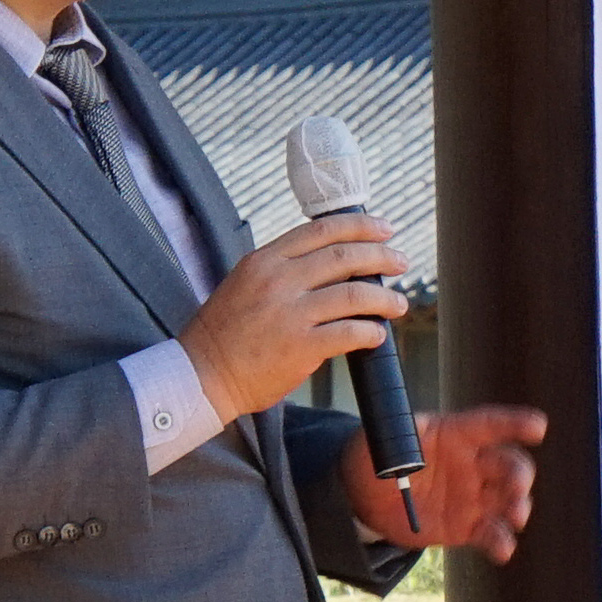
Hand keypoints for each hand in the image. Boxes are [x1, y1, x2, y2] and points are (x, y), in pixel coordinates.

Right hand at [180, 214, 409, 420]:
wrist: (200, 375)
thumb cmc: (224, 334)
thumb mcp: (245, 284)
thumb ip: (282, 270)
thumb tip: (332, 266)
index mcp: (264, 260)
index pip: (322, 230)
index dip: (360, 226)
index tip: (384, 229)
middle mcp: (278, 280)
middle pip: (345, 256)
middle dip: (381, 256)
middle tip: (401, 262)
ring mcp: (289, 313)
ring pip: (354, 293)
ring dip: (385, 298)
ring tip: (398, 304)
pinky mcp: (300, 347)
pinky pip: (349, 332)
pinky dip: (370, 332)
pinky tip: (376, 335)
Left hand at [348, 403, 547, 561]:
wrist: (366, 497)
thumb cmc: (378, 458)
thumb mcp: (381, 441)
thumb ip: (396, 444)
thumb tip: (406, 456)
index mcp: (455, 435)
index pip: (490, 425)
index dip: (515, 423)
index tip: (539, 427)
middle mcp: (472, 465)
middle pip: (509, 465)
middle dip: (520, 475)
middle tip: (516, 486)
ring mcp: (472, 497)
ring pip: (508, 500)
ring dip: (519, 507)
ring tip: (516, 516)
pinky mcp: (466, 527)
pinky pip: (492, 534)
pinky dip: (501, 542)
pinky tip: (502, 549)